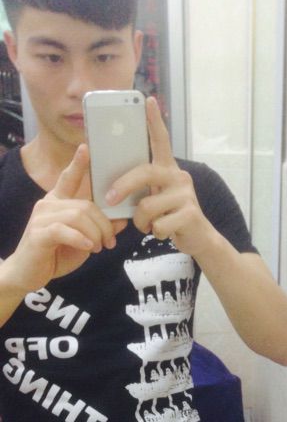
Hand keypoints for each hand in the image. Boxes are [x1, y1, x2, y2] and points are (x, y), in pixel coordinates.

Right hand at [2, 145, 126, 294]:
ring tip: (98, 248)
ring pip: (78, 216)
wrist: (28, 274)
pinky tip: (87, 248)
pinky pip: (64, 230)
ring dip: (95, 234)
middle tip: (110, 242)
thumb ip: (102, 227)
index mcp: (59, 201)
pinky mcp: (38, 233)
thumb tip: (122, 220)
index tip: (86, 147)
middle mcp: (48, 204)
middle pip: (86, 205)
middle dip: (104, 225)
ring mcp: (40, 217)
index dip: (78, 163)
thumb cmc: (58, 253)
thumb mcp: (86, 239)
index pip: (69, 178)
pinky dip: (80, 239)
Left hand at [106, 97, 216, 257]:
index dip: (154, 121)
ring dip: (141, 222)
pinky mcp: (190, 214)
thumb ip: (139, 188)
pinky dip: (154, 232)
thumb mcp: (153, 197)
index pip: (161, 140)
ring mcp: (186, 194)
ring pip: (147, 206)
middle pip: (145, 173)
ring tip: (149, 224)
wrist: (198, 238)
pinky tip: (164, 231)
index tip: (147, 100)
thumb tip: (109, 188)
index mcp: (168, 169)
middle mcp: (179, 176)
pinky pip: (157, 224)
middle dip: (123, 186)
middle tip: (110, 199)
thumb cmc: (168, 215)